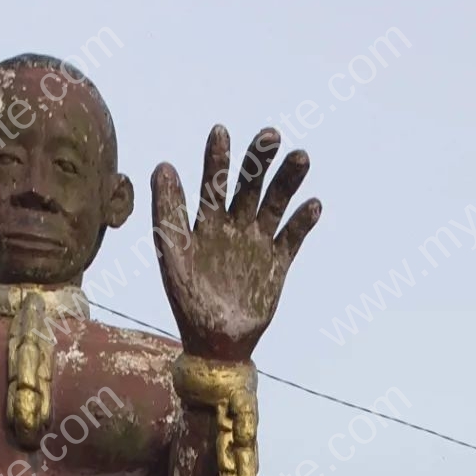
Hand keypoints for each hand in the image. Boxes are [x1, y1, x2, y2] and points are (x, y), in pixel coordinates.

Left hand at [151, 127, 319, 359]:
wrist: (215, 344)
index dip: (218, 157)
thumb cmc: (188, 302)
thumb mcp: (172, 255)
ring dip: (288, 181)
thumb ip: (168, 212)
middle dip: (260, 159)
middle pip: (251, 184)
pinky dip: (303, 221)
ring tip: (300, 158)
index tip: (221, 131)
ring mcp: (258, 244)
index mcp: (207, 223)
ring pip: (275, 203)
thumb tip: (162, 166)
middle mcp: (234, 227)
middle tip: (270, 135)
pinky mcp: (278, 264)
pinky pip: (293, 237)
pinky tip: (312, 205)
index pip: (214, 181)